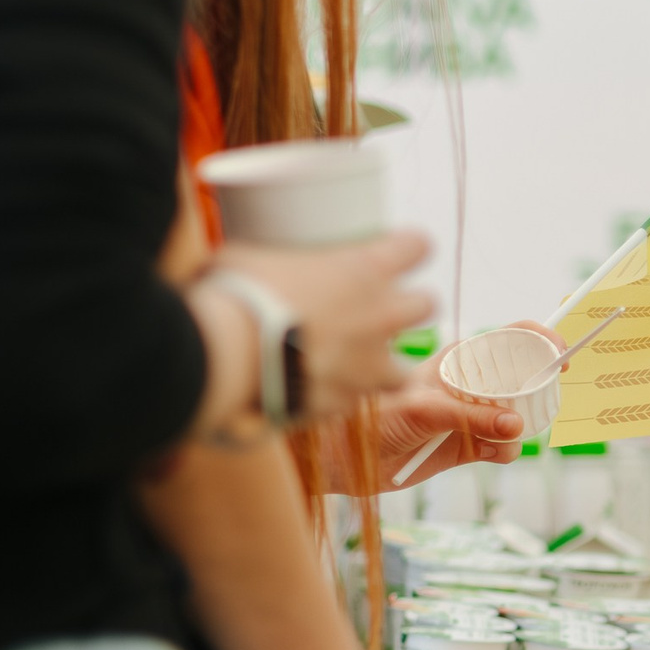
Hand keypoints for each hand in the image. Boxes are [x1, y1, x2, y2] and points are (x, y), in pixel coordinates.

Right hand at [215, 231, 433, 422]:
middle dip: (409, 305)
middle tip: (380, 308)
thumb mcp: (251, 258)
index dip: (410, 247)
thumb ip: (270, 261)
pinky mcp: (344, 402)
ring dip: (386, 365)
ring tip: (359, 364)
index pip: (417, 247)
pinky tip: (316, 392)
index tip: (400, 249)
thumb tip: (251, 265)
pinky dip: (339, 396)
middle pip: (427, 306)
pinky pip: (353, 401)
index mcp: (364, 270)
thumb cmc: (234, 293)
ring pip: (404, 369)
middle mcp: (380, 316)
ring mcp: (367, 365)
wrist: (223, 358)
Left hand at [363, 321, 562, 488]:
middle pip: (526, 380)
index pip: (511, 338)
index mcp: (462, 361)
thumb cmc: (374, 418)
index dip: (540, 341)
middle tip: (535, 409)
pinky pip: (505, 446)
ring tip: (499, 439)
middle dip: (537, 394)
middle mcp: (474, 385)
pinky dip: (505, 451)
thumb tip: (516, 427)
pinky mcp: (471, 446)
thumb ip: (470, 417)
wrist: (346, 458)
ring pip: (520, 417)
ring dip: (519, 429)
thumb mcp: (424, 410)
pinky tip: (488, 453)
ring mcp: (475, 416)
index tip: (559, 356)